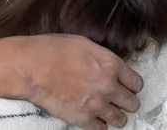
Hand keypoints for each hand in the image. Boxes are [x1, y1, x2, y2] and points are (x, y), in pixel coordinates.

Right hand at [4, 35, 141, 129]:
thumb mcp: (83, 44)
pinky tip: (91, 115)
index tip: (125, 86)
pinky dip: (98, 123)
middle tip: (116, 98)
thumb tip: (111, 68)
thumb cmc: (51, 50)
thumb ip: (102, 58)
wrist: (30, 67)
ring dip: (114, 114)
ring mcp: (97, 105)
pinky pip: (102, 129)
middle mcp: (108, 86)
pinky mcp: (83, 119)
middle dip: (126, 101)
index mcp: (110, 64)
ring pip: (121, 119)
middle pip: (132, 103)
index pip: (136, 83)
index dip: (130, 84)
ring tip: (105, 109)